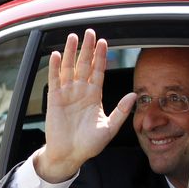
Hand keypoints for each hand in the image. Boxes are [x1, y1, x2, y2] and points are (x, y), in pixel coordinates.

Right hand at [36, 29, 135, 182]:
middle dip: (87, 48)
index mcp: (94, 96)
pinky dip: (55, 68)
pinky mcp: (54, 99)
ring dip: (70, 53)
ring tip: (72, 37)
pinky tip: (56, 55)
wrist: (69, 155)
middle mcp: (80, 91)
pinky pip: (54, 80)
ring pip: (69, 68)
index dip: (101, 57)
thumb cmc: (89, 144)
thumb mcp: (110, 128)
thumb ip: (121, 111)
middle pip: (84, 64)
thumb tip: (134, 96)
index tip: (104, 42)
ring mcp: (67, 93)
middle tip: (89, 32)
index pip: (98, 71)